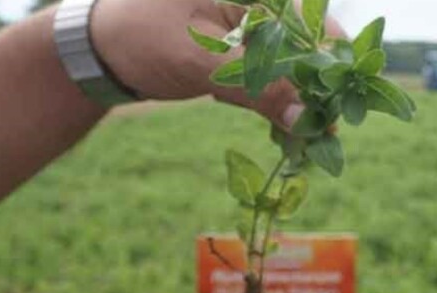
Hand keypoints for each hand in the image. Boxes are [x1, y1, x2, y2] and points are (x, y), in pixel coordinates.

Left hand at [90, 0, 344, 128]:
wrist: (100, 48)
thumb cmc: (139, 36)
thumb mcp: (196, 60)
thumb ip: (254, 87)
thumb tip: (305, 120)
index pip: (313, 20)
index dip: (333, 62)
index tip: (336, 105)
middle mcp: (261, 3)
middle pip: (312, 42)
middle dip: (318, 86)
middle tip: (322, 128)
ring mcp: (255, 23)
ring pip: (297, 62)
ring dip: (302, 98)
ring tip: (305, 134)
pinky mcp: (247, 47)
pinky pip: (277, 73)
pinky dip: (282, 100)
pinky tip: (284, 126)